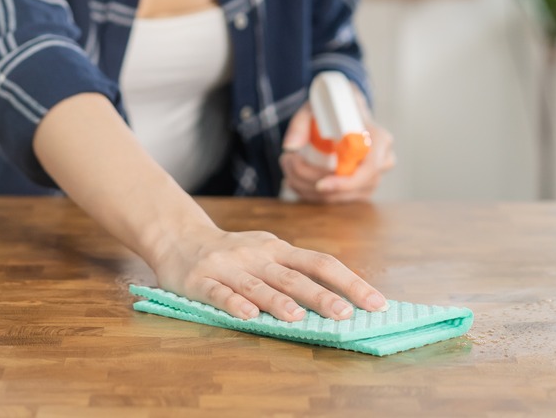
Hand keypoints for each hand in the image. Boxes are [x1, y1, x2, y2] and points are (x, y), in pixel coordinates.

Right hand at [152, 225, 388, 321]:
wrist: (179, 237)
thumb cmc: (235, 253)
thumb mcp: (268, 254)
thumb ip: (296, 273)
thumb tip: (340, 300)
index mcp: (280, 250)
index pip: (321, 263)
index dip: (350, 282)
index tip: (376, 303)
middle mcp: (259, 256)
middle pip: (295, 277)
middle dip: (321, 296)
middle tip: (345, 314)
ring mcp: (230, 267)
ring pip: (258, 285)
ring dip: (279, 301)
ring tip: (298, 317)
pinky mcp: (201, 280)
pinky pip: (220, 293)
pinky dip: (234, 304)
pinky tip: (247, 316)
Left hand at [280, 94, 394, 202]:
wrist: (347, 113)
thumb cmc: (334, 109)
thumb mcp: (315, 108)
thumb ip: (300, 124)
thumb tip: (291, 147)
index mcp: (379, 139)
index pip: (369, 169)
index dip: (345, 182)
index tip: (320, 185)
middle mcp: (382, 161)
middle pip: (350, 187)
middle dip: (312, 181)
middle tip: (286, 161)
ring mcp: (374, 179)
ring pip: (339, 196)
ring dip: (306, 187)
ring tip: (287, 166)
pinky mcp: (362, 190)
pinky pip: (336, 199)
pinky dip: (311, 193)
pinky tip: (295, 179)